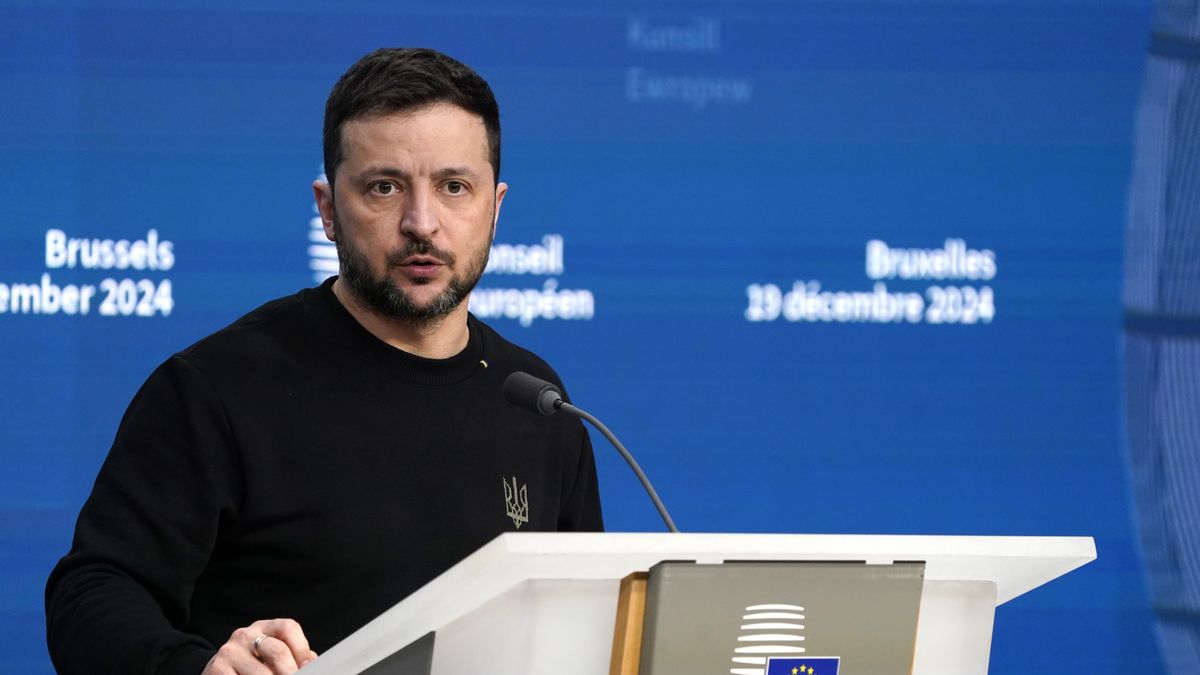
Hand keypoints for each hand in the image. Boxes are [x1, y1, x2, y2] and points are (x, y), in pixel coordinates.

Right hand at [202, 618, 318, 673]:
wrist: (217, 673)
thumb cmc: (253, 666)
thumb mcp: (271, 655)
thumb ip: (292, 656)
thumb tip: (312, 664)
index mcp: (263, 627)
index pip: (289, 628)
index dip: (302, 650)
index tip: (308, 668)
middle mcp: (245, 635)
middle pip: (278, 651)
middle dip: (291, 673)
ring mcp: (229, 652)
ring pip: (263, 674)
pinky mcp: (217, 670)